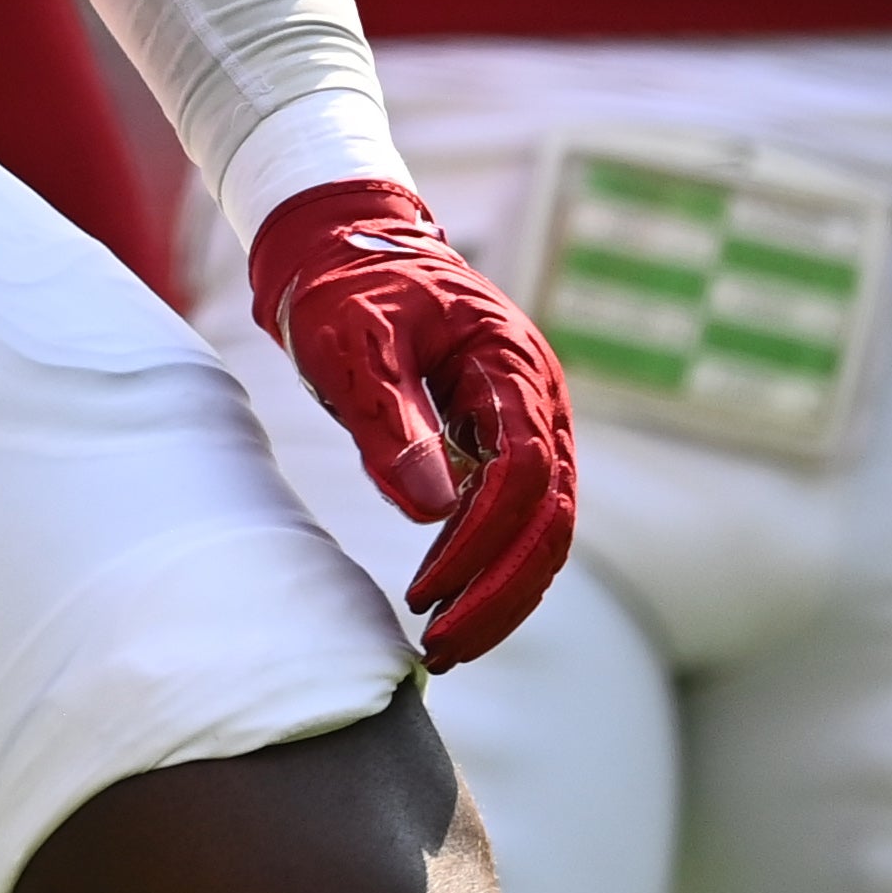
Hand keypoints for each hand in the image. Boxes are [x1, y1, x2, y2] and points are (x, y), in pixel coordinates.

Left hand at [249, 177, 578, 667]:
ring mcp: (524, 418)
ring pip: (542, 525)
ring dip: (500, 589)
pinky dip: (488, 563)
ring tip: (444, 645)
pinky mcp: (500, 438)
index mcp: (511, 362)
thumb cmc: (342, 283)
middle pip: (550, 515)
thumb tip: (430, 509)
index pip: (524, 472)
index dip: (483, 540)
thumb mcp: (350, 340)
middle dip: (502, 590)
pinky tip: (447, 602)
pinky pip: (515, 514)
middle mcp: (535, 396)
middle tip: (442, 650)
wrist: (341, 242)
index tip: (426, 593)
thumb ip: (389, 419)